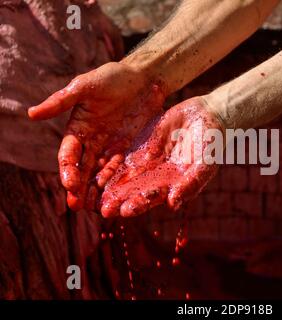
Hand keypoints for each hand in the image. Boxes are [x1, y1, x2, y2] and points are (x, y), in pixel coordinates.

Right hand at [28, 62, 165, 210]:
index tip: (70, 185)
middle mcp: (92, 140)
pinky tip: (115, 196)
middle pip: (83, 169)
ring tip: (95, 209)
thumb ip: (62, 101)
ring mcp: (111, 146)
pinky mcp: (129, 148)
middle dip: (79, 188)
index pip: (69, 154)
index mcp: (78, 128)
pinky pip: (121, 168)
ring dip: (96, 190)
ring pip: (100, 173)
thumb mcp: (86, 86)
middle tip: (77, 207)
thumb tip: (31, 114)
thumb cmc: (114, 77)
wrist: (145, 78)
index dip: (68, 170)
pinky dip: (117, 182)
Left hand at [100, 97, 222, 217]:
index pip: (152, 198)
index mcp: (172, 185)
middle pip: (134, 191)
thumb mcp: (205, 164)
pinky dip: (110, 163)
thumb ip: (191, 184)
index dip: (138, 204)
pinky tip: (96, 168)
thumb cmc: (211, 143)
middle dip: (119, 200)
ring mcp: (148, 161)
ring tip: (93, 193)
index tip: (124, 211)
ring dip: (110, 185)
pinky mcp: (141, 145)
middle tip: (103, 210)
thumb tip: (173, 204)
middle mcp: (157, 177)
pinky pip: (123, 155)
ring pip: (125, 175)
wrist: (207, 116)